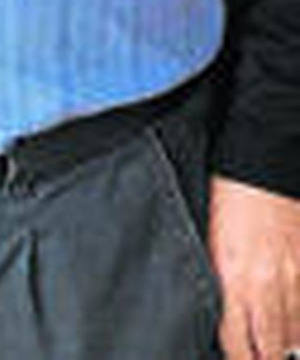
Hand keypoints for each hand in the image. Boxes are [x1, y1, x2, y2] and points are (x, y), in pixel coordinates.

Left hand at [211, 175, 299, 357]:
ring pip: (297, 334)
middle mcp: (265, 285)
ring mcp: (294, 279)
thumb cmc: (229, 198)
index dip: (237, 358)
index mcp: (232, 278)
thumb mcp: (213, 242)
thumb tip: (226, 312)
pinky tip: (296, 329)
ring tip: (278, 349)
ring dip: (287, 344)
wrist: (261, 164)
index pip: (236, 340)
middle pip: (271, 346)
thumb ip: (221, 281)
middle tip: (259, 359)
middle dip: (265, 359)